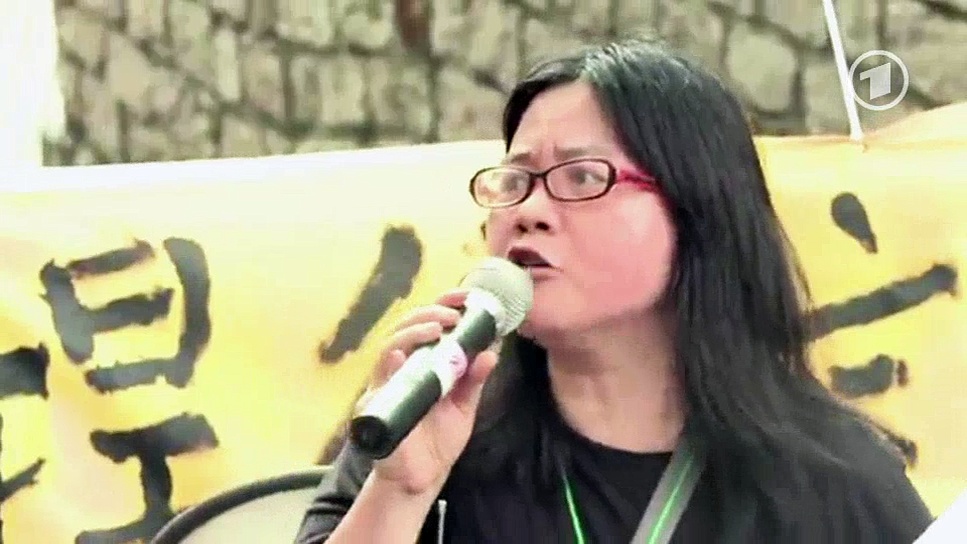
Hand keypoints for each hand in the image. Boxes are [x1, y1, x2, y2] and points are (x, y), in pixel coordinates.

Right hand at [361, 290, 498, 496]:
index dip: (443, 305)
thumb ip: (474, 379)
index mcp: (422, 362)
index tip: (466, 297)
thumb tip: (493, 350)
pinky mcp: (375, 408)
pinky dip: (390, 367)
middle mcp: (400, 368)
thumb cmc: (439, 438)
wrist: (422, 478)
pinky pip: (378, 384)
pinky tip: (402, 357)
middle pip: (406, 328)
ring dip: (413, 333)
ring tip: (437, 328)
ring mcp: (385, 386)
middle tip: (453, 314)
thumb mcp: (464, 405)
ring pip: (390, 347)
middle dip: (429, 314)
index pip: (428, 323)